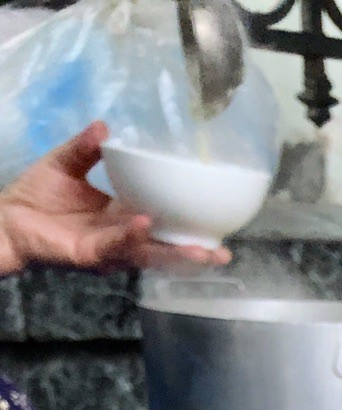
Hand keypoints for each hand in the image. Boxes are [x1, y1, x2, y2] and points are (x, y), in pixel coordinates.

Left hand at [0, 122, 230, 276]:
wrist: (7, 217)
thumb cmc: (36, 195)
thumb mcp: (67, 163)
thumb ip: (87, 148)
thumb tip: (105, 125)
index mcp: (120, 218)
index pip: (160, 222)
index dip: (185, 224)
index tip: (214, 224)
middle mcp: (120, 238)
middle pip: (163, 248)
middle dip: (193, 253)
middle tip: (223, 252)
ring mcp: (108, 250)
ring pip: (147, 255)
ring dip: (174, 253)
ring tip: (201, 250)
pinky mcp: (89, 255)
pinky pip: (115, 245)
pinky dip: (131, 236)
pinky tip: (145, 224)